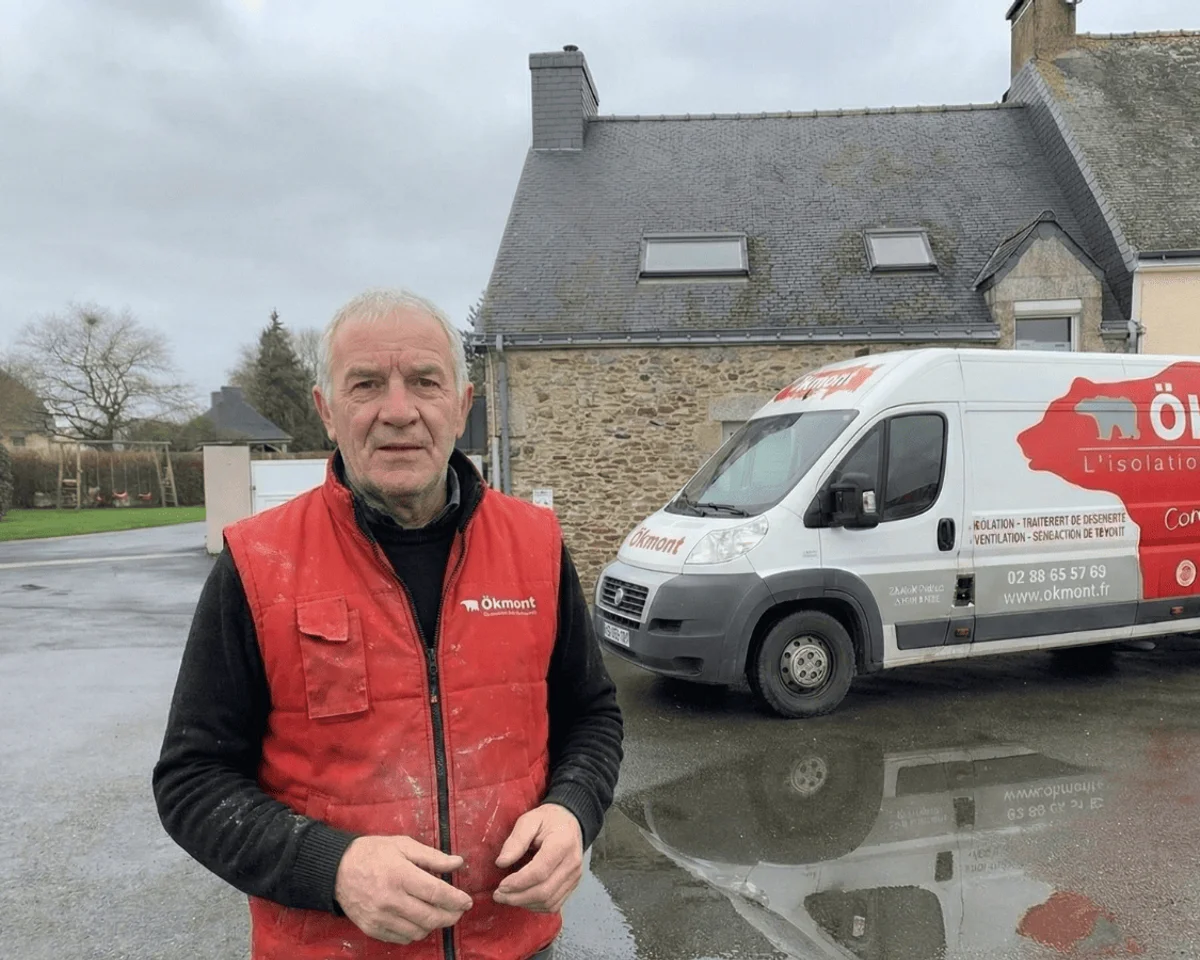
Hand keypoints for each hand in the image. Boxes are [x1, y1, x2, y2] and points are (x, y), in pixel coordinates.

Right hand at [334, 835, 472, 943]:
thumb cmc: (373, 853)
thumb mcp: (403, 845)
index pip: (436, 893)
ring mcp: (380, 917)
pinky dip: (416, 932)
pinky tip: (419, 919)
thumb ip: (432, 856)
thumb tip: (458, 863)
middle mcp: (390, 900)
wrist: (336, 869)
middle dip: (451, 916)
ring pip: (419, 931)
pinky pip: (403, 938)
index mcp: (400, 875)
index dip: (456, 899)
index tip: (467, 901)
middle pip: (430, 916)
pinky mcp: (372, 929)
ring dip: (434, 924)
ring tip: (439, 913)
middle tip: (459, 910)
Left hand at [493, 803, 582, 912]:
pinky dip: (536, 906)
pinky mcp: (573, 885)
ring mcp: (575, 876)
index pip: (540, 871)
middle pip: (544, 891)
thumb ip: (516, 840)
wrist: (569, 821)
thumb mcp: (529, 820)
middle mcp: (572, 863)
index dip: (518, 882)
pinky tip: (522, 898)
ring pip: (549, 902)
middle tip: (498, 895)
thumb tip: (501, 863)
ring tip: (507, 897)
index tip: (501, 885)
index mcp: (562, 843)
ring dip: (525, 904)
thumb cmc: (547, 820)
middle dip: (518, 897)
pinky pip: (554, 904)